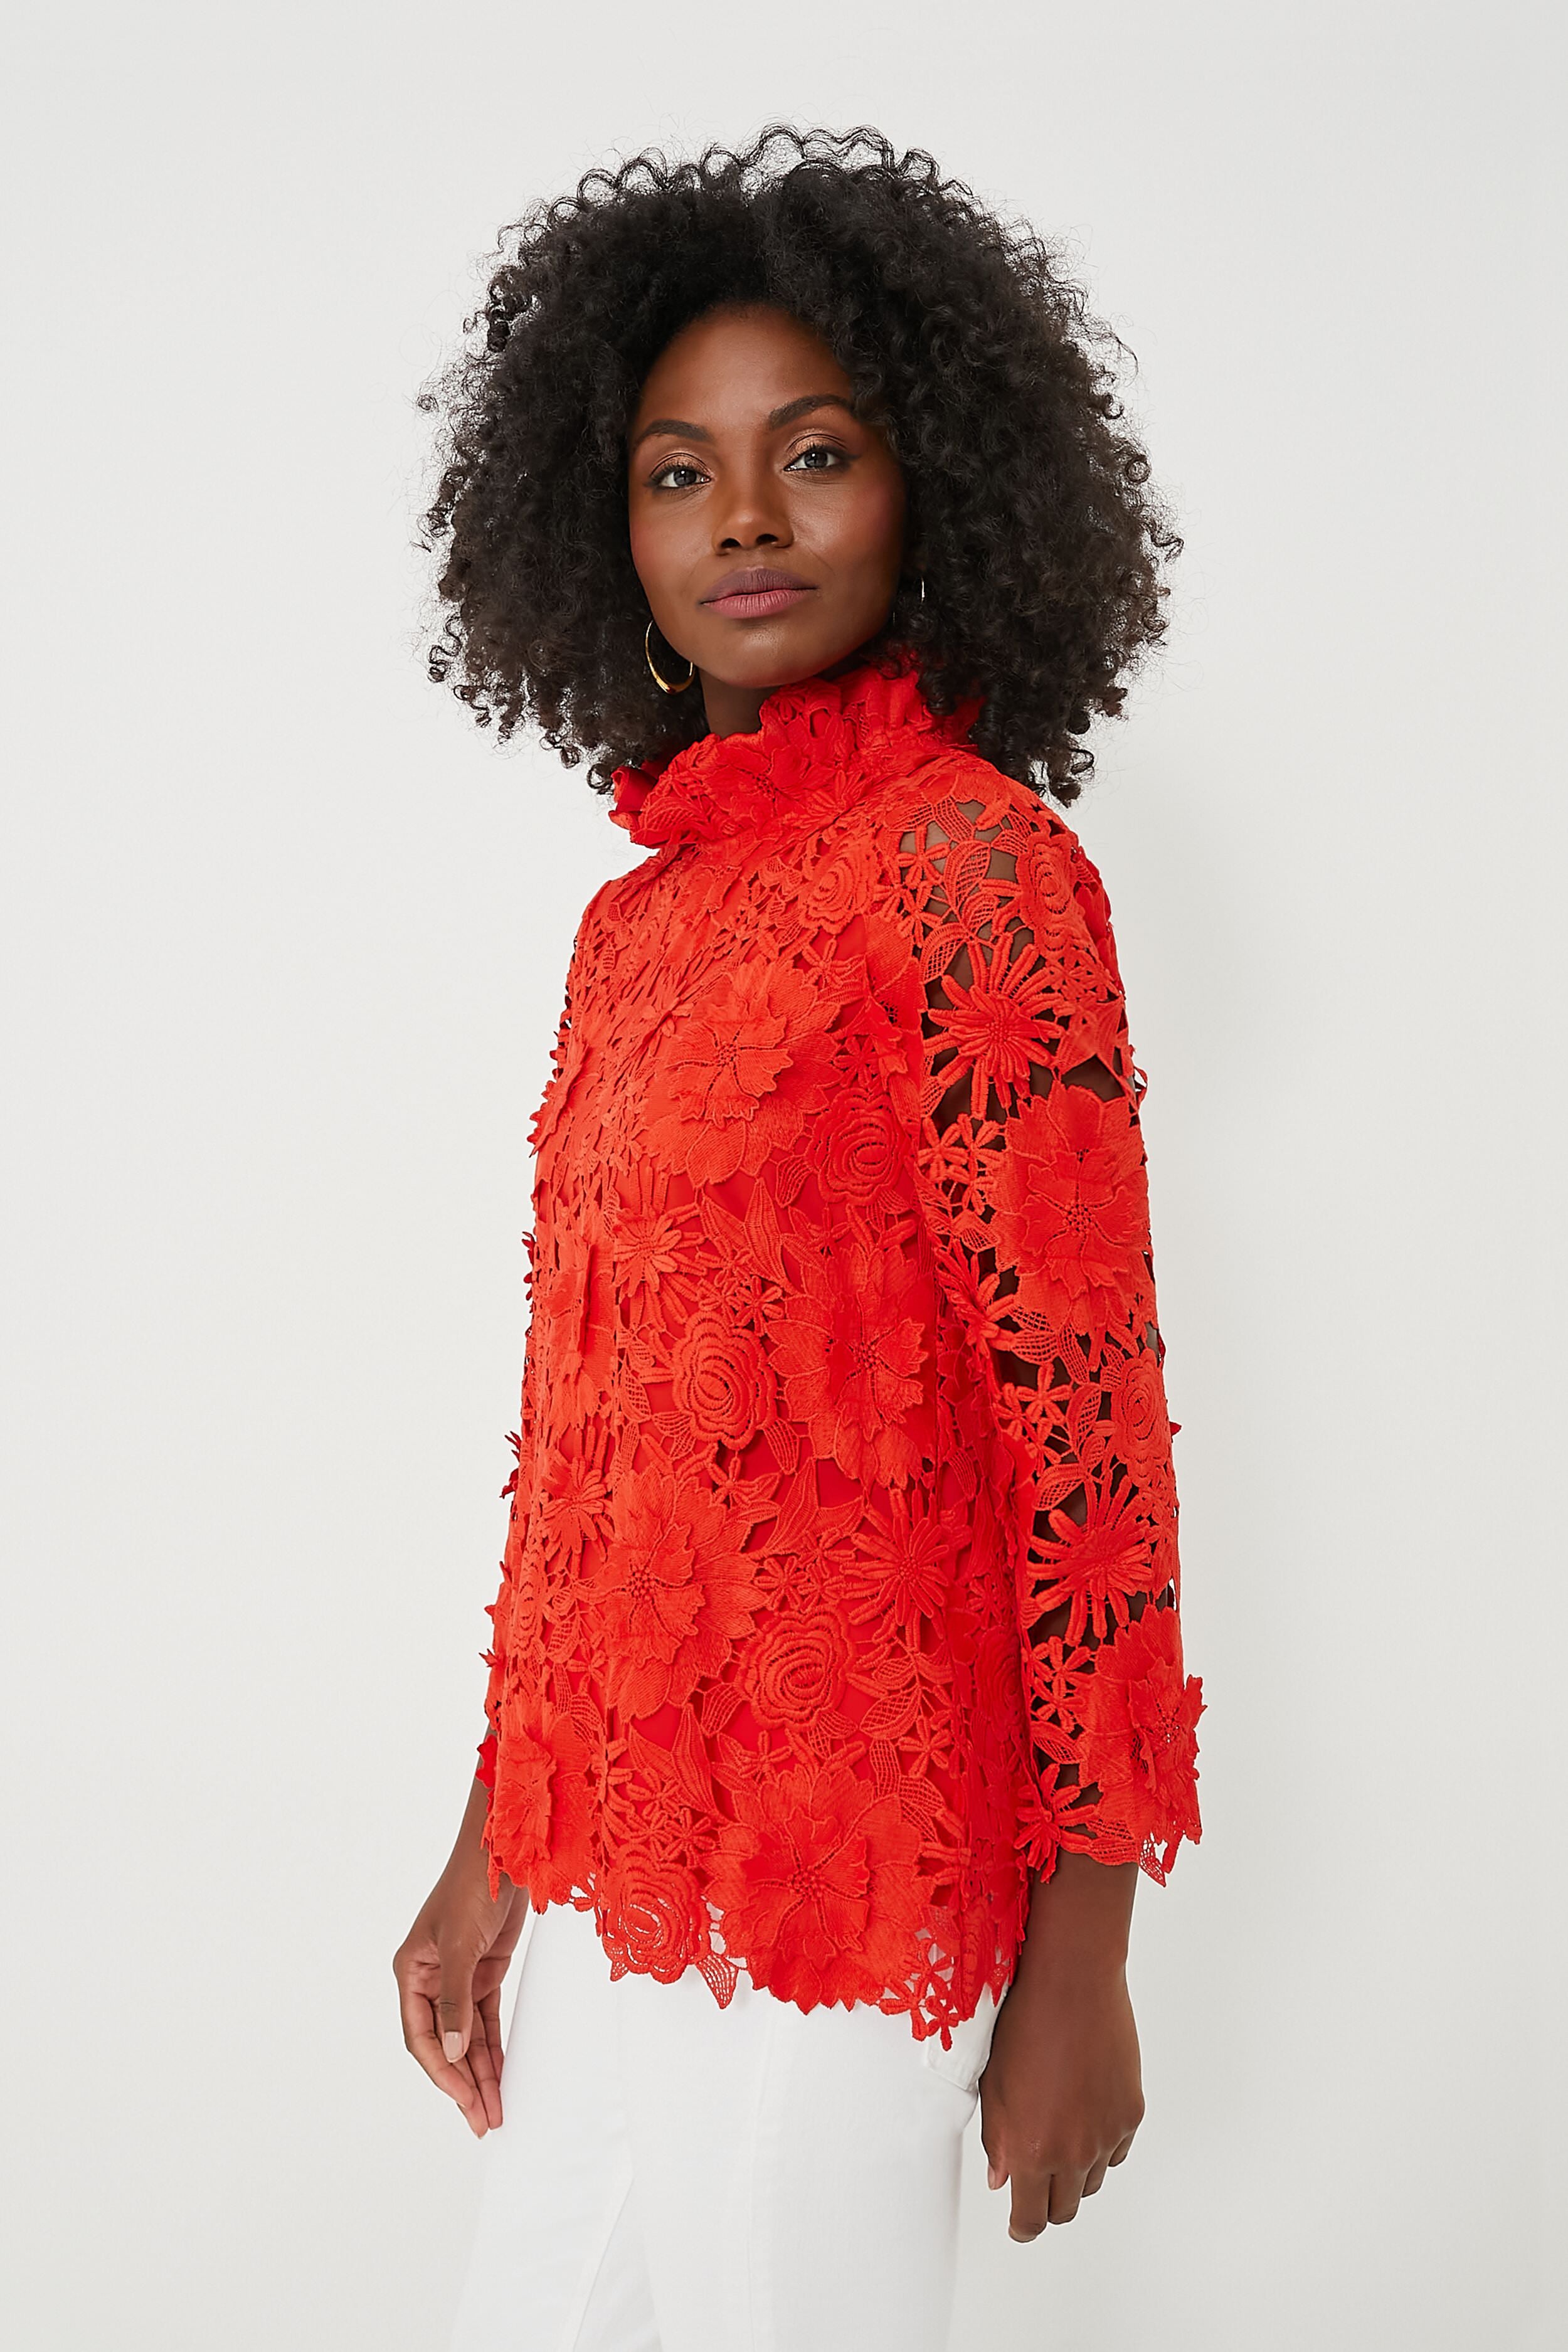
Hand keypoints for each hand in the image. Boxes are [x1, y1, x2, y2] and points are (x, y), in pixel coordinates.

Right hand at [393, 1775, 528, 2136]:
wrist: (506, 1852)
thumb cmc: (472, 1888)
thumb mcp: (460, 1946)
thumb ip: (455, 2002)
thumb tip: (450, 2054)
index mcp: (411, 1973)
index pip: (420, 2037)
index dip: (441, 2073)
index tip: (464, 2101)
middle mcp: (431, 1980)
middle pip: (444, 2045)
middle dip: (464, 2084)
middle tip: (484, 2121)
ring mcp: (458, 1978)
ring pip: (467, 2039)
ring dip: (481, 2073)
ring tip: (495, 2111)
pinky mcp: (484, 1973)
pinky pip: (486, 2022)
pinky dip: (494, 2048)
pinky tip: (502, 2075)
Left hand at [979, 1854, 1143, 2238]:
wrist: (1072, 1982)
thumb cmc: (1024, 2022)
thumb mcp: (994, 2085)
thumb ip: (997, 2140)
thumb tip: (1001, 2177)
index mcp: (1031, 2149)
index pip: (1030, 2218)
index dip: (1021, 2225)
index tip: (1017, 2222)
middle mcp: (1073, 2152)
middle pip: (1064, 2209)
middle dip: (1046, 2202)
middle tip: (1035, 2182)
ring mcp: (1107, 2134)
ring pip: (1092, 2182)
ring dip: (1074, 2173)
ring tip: (1058, 2135)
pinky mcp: (1131, 2113)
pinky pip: (1116, 2150)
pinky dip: (1101, 2145)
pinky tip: (1084, 2115)